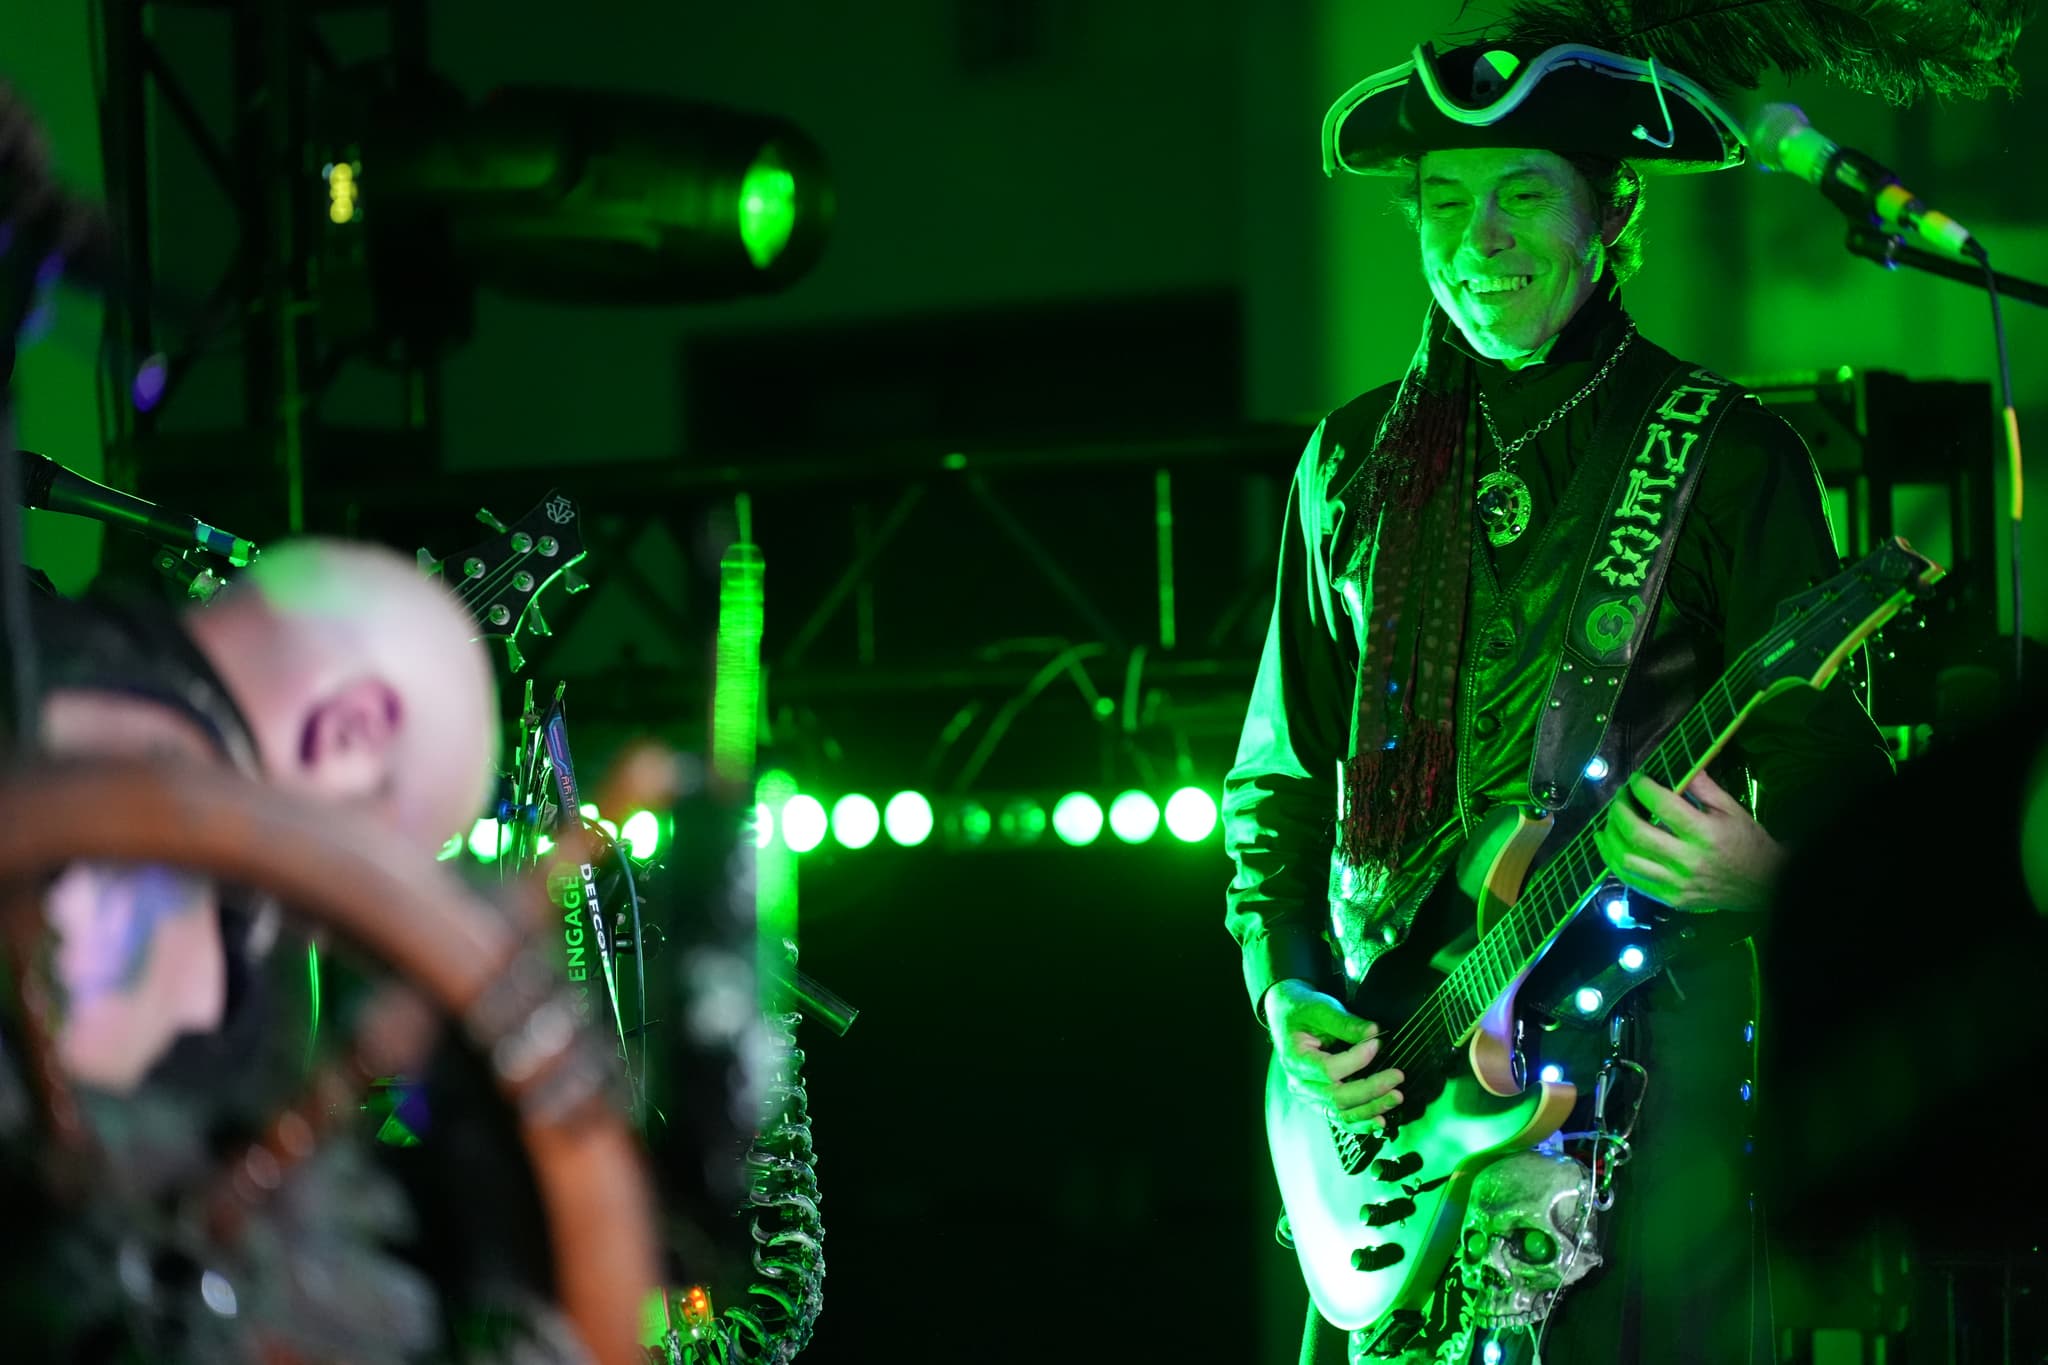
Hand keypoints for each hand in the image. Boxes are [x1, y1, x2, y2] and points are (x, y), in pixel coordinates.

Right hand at [1263, 979, 1403, 1132]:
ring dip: (1371, 1108)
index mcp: (1296, 1060)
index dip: (1356, 1060)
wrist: (1290, 1019)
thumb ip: (1346, 1023)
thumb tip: (1374, 1032)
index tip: (1377, 1044)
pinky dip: (1362, 1123)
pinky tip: (1381, 1121)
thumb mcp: (1321, 1009)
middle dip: (1370, 1090)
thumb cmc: (1304, 1012)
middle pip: (1336, 1096)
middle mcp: (1300, 1084)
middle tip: (1397, 1076)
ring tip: (1396, 1097)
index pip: (1328, 1069)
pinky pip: (1341, 1119)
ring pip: (1341, 1112)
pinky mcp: (1321, 1101)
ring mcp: (1310, 1096)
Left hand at [1592, 768, 1786, 912]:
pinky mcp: (1671, 899)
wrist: (1766, 885)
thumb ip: (1703, 787)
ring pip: (1626, 860)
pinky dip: (1614, 860)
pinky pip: (1632, 881)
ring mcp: (1677, 883)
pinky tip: (1609, 844)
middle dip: (1619, 810)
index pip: (1662, 805)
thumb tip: (1679, 764)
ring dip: (1610, 836)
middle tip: (1619, 796)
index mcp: (1706, 834)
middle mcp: (1688, 861)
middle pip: (1637, 833)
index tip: (1636, 778)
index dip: (1642, 788)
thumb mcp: (1732, 809)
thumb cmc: (1748, 843)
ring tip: (1610, 820)